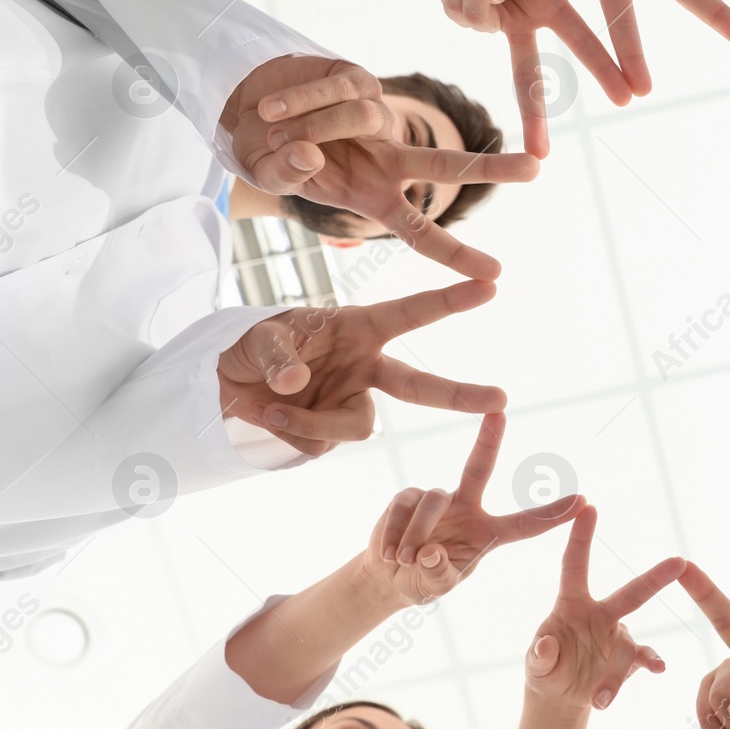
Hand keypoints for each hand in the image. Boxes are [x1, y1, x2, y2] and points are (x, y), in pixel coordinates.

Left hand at [217, 278, 503, 456]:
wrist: (228, 383)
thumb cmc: (253, 343)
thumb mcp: (260, 337)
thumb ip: (279, 356)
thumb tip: (295, 385)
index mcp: (360, 327)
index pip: (412, 312)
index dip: (451, 299)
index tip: (490, 284)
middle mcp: (366, 366)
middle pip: (420, 386)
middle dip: (460, 395)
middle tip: (501, 399)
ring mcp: (352, 401)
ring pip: (357, 427)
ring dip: (312, 424)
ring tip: (268, 411)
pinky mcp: (332, 432)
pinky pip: (322, 445)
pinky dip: (291, 434)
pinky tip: (268, 416)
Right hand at [222, 56, 539, 279]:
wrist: (249, 109)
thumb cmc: (268, 156)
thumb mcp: (272, 178)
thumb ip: (286, 174)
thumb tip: (308, 155)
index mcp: (374, 197)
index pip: (420, 232)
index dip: (455, 254)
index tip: (496, 275)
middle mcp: (388, 161)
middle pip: (445, 165)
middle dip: (489, 168)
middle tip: (536, 170)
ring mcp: (379, 119)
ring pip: (361, 117)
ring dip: (309, 124)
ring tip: (272, 128)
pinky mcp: (361, 79)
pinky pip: (334, 89)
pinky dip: (299, 100)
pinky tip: (273, 108)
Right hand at [358, 413, 584, 605]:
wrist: (386, 578)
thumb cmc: (423, 581)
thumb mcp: (436, 587)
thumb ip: (438, 575)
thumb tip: (431, 552)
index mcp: (489, 534)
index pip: (526, 523)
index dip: (553, 513)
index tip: (584, 500)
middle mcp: (467, 507)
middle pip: (479, 466)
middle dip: (489, 438)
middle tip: (499, 412)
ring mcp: (437, 498)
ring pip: (432, 501)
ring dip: (416, 534)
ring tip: (403, 560)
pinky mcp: (406, 496)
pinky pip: (403, 506)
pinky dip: (393, 532)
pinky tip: (387, 554)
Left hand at [416, 0, 633, 154]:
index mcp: (548, 2)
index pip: (580, 40)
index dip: (603, 69)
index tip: (628, 97)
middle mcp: (520, 18)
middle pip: (527, 76)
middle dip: (533, 117)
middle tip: (539, 155)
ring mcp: (487, 19)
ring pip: (480, 19)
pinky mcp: (458, 12)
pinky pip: (456, 6)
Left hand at [524, 506, 684, 711]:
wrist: (561, 696)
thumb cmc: (545, 668)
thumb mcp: (536, 666)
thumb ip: (539, 657)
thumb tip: (546, 646)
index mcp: (571, 604)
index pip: (574, 566)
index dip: (580, 536)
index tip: (588, 506)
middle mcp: (600, 614)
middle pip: (631, 594)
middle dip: (655, 578)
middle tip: (679, 562)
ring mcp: (617, 636)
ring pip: (629, 645)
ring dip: (618, 671)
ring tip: (601, 698)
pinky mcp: (628, 660)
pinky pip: (642, 660)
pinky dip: (650, 663)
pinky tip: (657, 668)